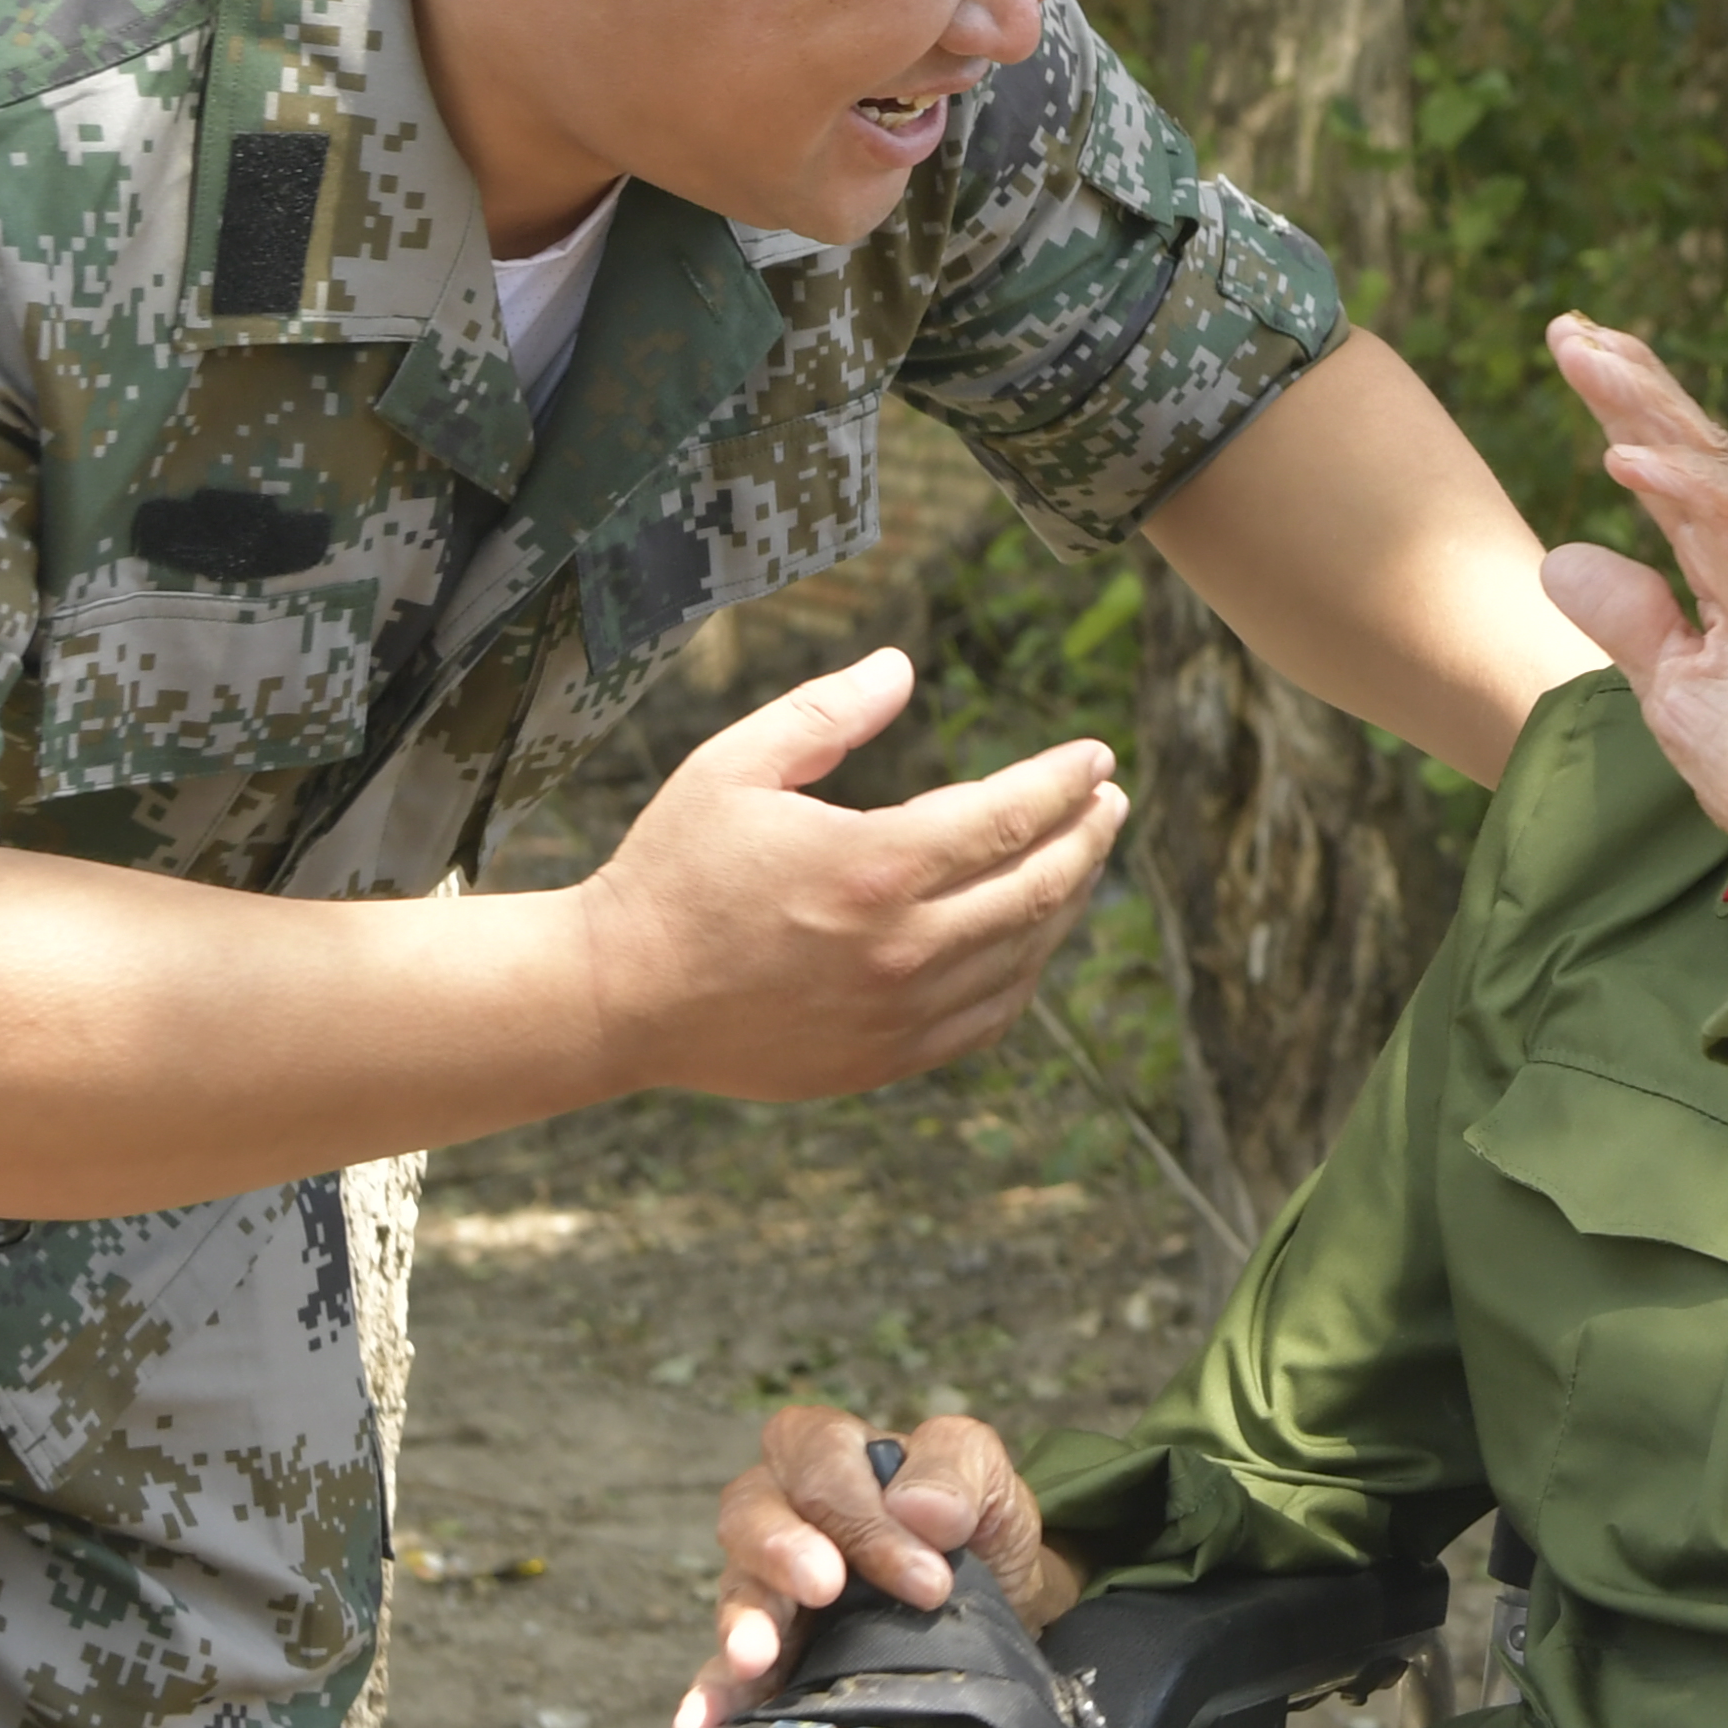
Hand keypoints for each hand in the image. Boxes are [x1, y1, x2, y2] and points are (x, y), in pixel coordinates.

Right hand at [578, 650, 1127, 1106]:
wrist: (617, 997)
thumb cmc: (671, 871)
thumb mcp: (734, 767)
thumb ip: (826, 712)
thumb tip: (902, 667)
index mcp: (874, 866)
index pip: (1010, 819)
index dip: (1064, 783)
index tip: (1096, 757)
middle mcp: (903, 947)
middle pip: (1039, 887)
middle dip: (1087, 837)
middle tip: (1110, 801)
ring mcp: (900, 1014)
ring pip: (1024, 954)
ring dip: (1067, 900)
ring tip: (1081, 857)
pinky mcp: (885, 1059)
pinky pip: (989, 1016)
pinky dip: (1025, 971)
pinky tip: (1032, 938)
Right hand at [676, 1403, 1080, 1727]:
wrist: (1002, 1610)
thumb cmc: (979, 1530)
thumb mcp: (989, 1481)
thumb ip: (958, 1469)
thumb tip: (921, 1508)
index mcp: (833, 1453)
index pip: (820, 1460)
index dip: (862, 1512)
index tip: (924, 1577)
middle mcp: (785, 1512)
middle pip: (751, 1512)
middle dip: (782, 1549)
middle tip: (824, 1589)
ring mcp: (768, 1587)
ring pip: (735, 1590)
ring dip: (744, 1621)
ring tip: (754, 1658)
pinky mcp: (768, 1657)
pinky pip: (724, 1673)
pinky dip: (715, 1694)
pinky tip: (706, 1721)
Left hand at [1537, 313, 1727, 933]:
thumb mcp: (1672, 686)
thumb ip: (1627, 617)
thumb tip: (1559, 557)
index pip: (1680, 466)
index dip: (1630, 404)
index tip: (1577, 346)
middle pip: (1694, 445)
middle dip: (1631, 380)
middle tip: (1569, 328)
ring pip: (1708, 467)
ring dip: (1643, 410)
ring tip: (1585, 360)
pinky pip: (1724, 531)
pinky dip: (1672, 486)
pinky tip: (1619, 454)